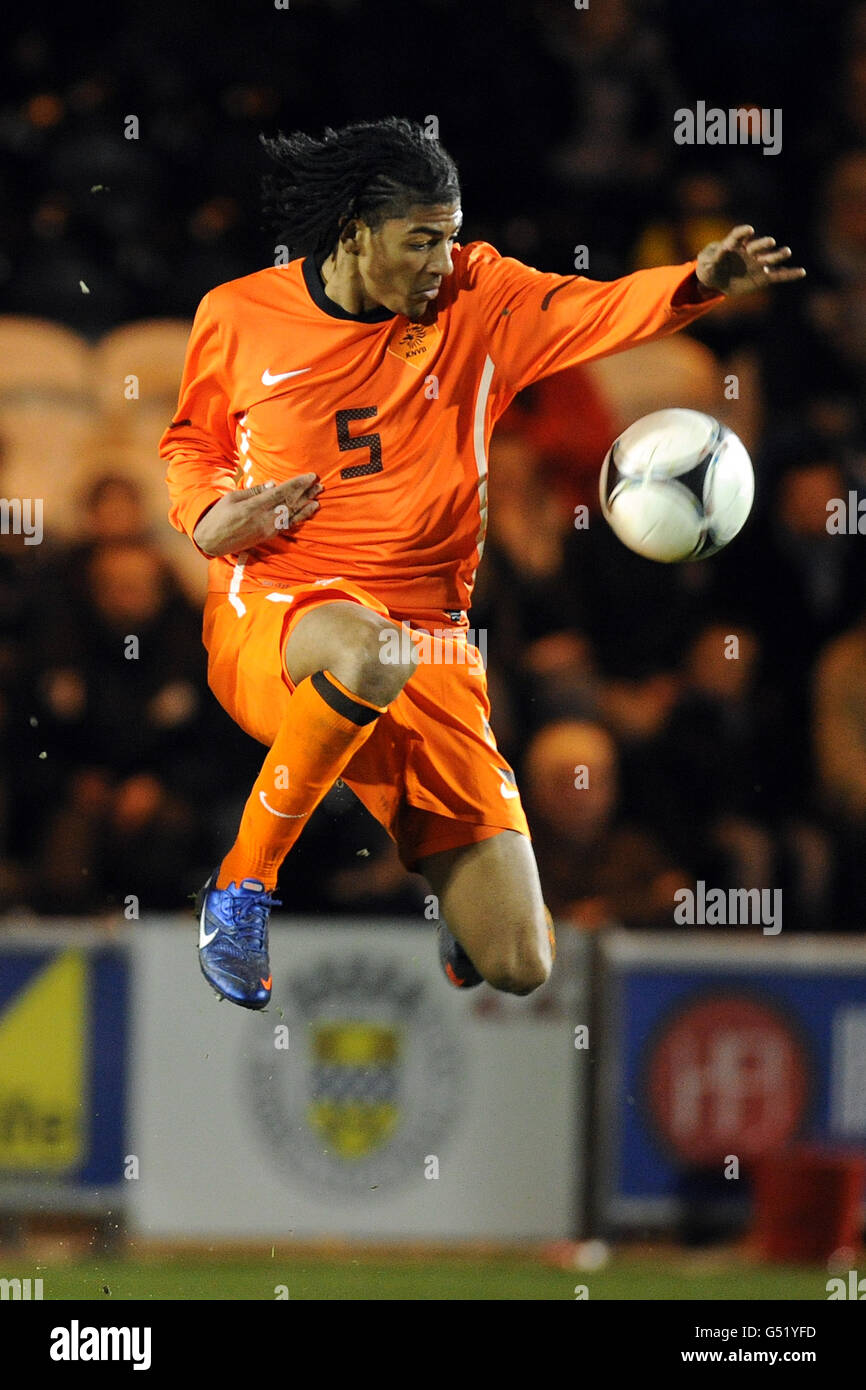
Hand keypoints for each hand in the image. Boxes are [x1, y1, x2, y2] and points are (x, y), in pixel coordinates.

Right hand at [192, 473, 322, 557]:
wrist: (212, 541)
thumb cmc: (219, 516)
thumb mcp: (232, 498)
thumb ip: (254, 491)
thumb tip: (274, 484)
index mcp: (254, 506)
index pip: (282, 493)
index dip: (298, 484)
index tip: (310, 477)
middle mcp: (263, 519)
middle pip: (290, 504)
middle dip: (306, 494)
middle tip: (320, 485)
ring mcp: (267, 529)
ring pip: (291, 516)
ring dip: (306, 506)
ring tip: (318, 498)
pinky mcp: (267, 536)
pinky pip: (286, 526)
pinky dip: (298, 519)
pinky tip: (306, 513)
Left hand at [696, 225, 805, 295]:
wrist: (717, 280)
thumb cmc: (709, 268)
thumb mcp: (706, 264)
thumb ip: (713, 257)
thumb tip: (722, 249)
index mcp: (733, 246)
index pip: (738, 236)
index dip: (743, 233)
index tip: (749, 231)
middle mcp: (749, 252)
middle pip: (757, 246)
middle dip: (763, 244)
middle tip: (771, 242)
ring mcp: (757, 264)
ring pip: (769, 258)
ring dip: (777, 255)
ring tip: (786, 252)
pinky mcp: (763, 277)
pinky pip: (778, 275)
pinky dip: (790, 274)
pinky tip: (802, 272)